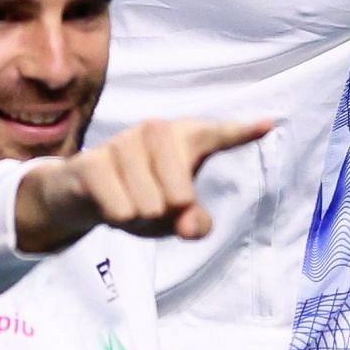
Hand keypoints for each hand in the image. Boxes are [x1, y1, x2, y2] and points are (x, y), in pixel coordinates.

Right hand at [15, 118, 271, 253]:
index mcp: (184, 139)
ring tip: (130, 204)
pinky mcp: (92, 160)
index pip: (215, 136)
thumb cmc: (139, 197)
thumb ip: (194, 222)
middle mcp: (155, 131)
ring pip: (149, 204)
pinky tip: (109, 205)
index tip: (269, 125)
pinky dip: (119, 216)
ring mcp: (122, 142)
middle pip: (181, 192)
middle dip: (169, 213)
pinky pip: (119, 206)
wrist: (81, 194)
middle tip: (157, 207)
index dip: (240, 132)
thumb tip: (190, 224)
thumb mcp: (173, 217)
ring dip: (141, 217)